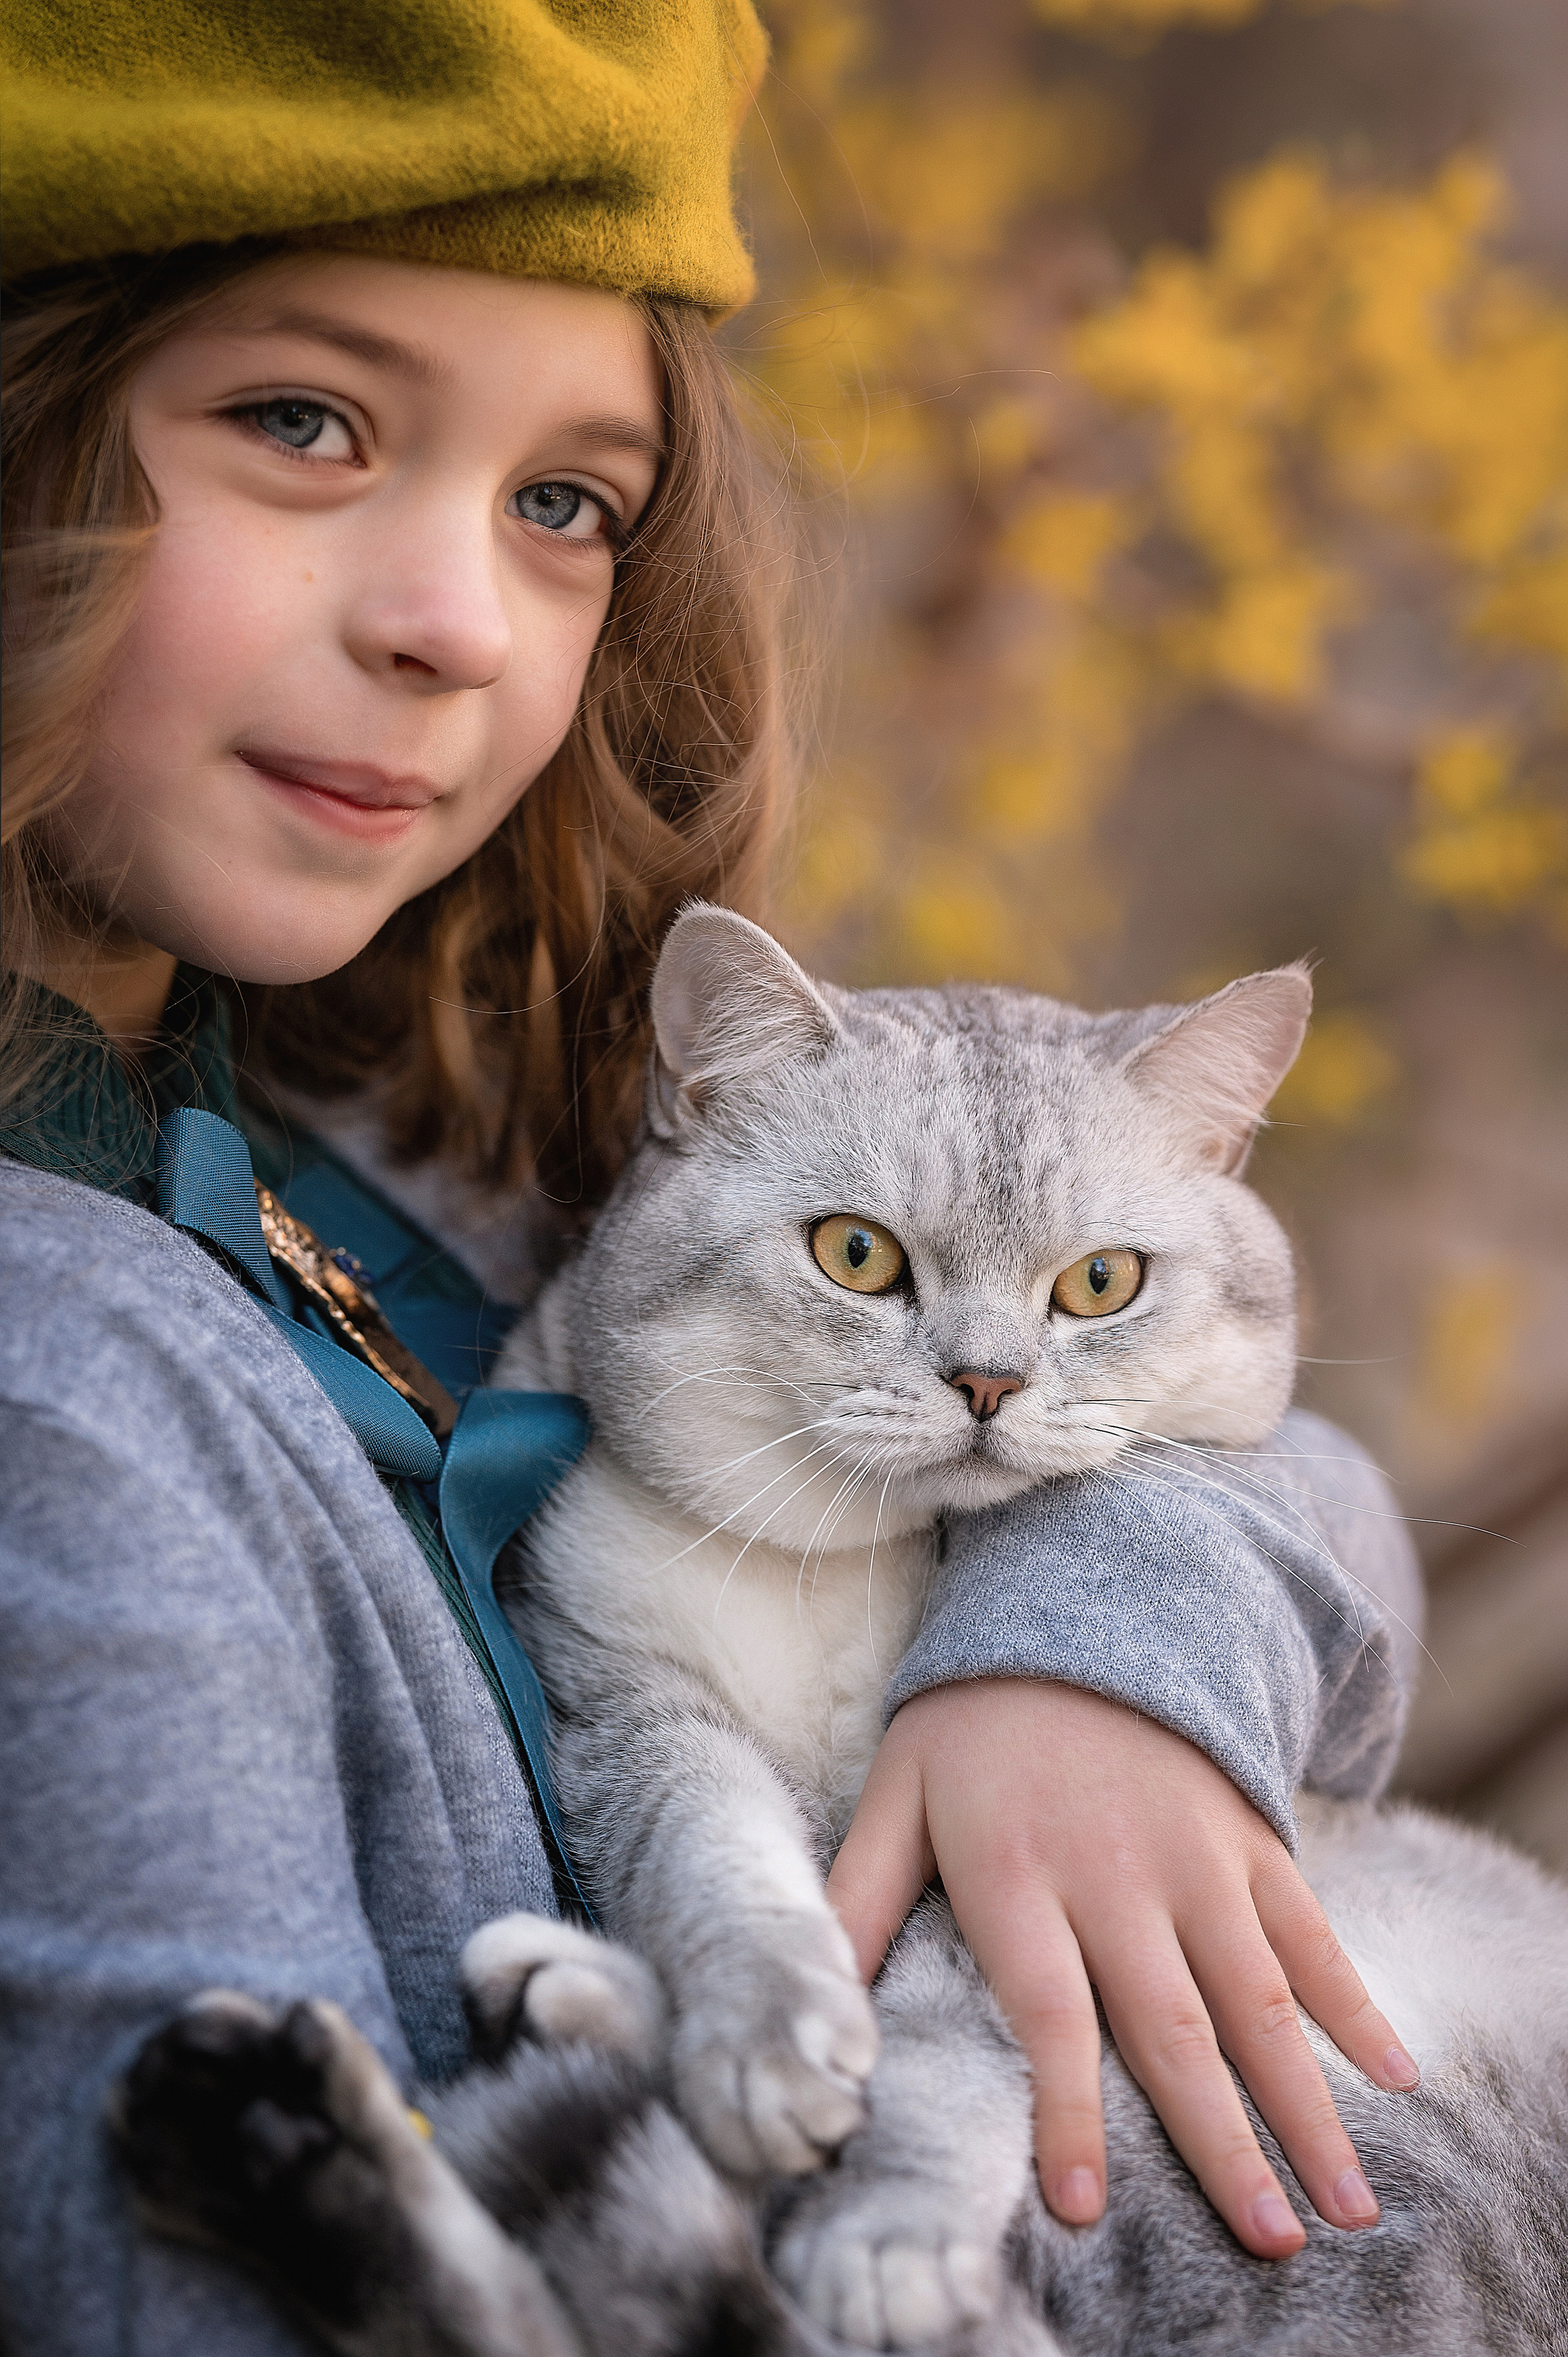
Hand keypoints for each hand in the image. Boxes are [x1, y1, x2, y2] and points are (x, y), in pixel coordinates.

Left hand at [826, 1678, 1420, 2258]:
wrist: (1075, 1601)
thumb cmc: (970, 1720)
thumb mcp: (895, 1792)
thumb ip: (853, 1897)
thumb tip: (812, 2010)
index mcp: (1016, 1871)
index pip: (1049, 2012)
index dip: (1065, 2110)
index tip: (1082, 2205)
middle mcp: (1115, 1872)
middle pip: (1173, 2027)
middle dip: (1221, 2144)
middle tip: (1265, 2243)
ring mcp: (1195, 1855)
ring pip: (1259, 1998)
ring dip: (1306, 2105)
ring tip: (1343, 2204)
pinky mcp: (1249, 1836)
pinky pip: (1311, 1930)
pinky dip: (1359, 2002)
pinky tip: (1396, 2078)